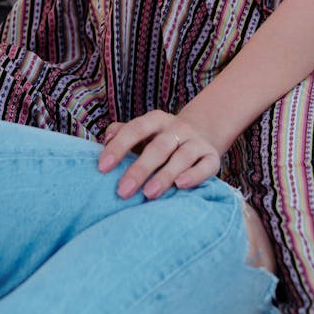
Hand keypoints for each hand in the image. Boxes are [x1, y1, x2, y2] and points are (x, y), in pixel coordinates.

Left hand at [97, 110, 220, 199]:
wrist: (202, 132)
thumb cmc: (161, 137)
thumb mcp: (143, 131)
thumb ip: (121, 133)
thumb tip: (106, 141)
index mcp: (155, 119)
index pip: (135, 129)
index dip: (118, 147)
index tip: (102, 167)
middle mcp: (176, 128)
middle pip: (158, 147)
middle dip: (139, 169)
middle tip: (122, 191)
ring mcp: (195, 142)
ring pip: (181, 157)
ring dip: (164, 175)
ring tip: (148, 194)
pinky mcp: (212, 157)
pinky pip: (205, 166)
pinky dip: (194, 175)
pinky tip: (180, 186)